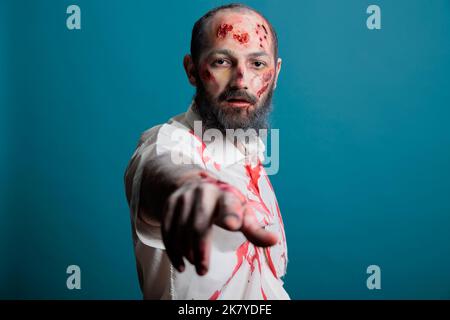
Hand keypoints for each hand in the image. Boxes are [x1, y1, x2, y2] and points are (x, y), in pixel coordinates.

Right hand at [161, 175, 277, 275]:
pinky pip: (167, 229)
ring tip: (196, 267)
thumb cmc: (224, 203)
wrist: (192, 183)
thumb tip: (274, 241)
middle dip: (201, 249)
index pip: (228, 204)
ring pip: (180, 228)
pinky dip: (172, 250)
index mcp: (226, 194)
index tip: (232, 225)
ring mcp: (184, 197)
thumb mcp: (241, 212)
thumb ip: (255, 229)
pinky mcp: (169, 204)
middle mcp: (203, 192)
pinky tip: (181, 264)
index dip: (230, 214)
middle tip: (204, 271)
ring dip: (186, 252)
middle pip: (199, 224)